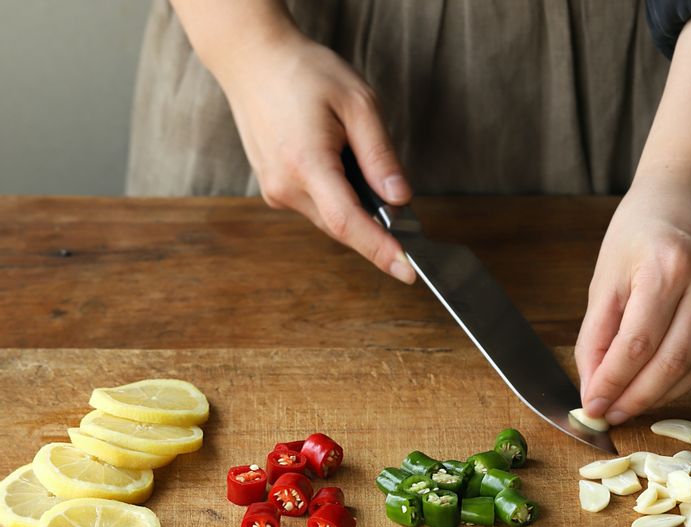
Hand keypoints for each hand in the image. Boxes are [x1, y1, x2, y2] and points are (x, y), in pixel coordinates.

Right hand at [220, 29, 414, 282]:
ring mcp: (276, 191)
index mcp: (306, 164)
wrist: (251, 59)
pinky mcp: (274, 189)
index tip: (407, 272)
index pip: (349, 223)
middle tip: (398, 204)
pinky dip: (337, 199)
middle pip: (343, 226)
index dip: (380, 250)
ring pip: (330, 220)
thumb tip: (400, 199)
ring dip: (355, 208)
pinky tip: (338, 164)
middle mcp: (285, 186)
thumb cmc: (304, 72)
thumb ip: (380, 156)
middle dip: (375, 226)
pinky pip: (316, 207)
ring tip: (355, 160)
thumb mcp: (358, 103)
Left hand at [574, 167, 690, 424]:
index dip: (611, 383)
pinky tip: (659, 383)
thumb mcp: (606, 274)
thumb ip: (596, 333)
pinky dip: (683, 376)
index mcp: (667, 267)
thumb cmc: (641, 227)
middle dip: (635, 399)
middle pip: (671, 363)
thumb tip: (591, 385)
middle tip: (609, 415)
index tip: (591, 406)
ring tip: (629, 406)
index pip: (635, 345)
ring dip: (660, 395)